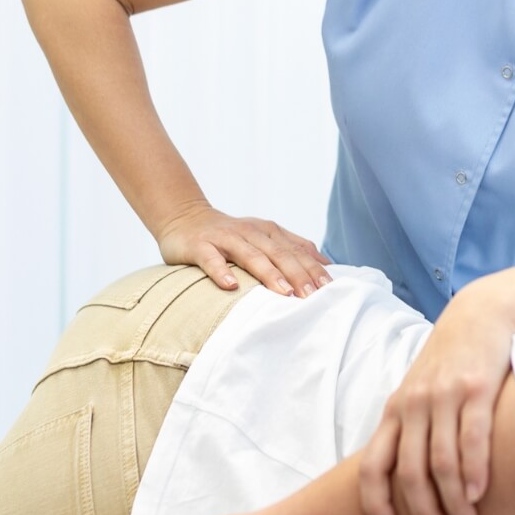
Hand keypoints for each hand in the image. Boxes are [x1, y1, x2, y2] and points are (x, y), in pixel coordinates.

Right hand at [156, 203, 332, 296]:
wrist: (185, 217)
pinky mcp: (200, 246)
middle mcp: (250, 232)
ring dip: (269, 274)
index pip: (296, 251)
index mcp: (269, 232)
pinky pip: (211, 260)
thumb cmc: (231, 236)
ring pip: (251, 256)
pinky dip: (220, 272)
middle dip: (298, 275)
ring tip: (285, 292)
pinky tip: (231, 287)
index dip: (313, 269)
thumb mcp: (265, 237)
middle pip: (279, 254)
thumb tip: (326, 264)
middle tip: (312, 296)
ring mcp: (225, 238)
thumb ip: (294, 248)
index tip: (329, 289)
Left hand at [359, 282, 514, 514]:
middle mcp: (414, 406)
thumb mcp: (421, 392)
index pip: (373, 465)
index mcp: (395, 411)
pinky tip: (480, 494)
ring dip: (453, 501)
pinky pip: (472, 439)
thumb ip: (412, 429)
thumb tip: (406, 478)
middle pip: (409, 473)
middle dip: (422, 513)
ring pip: (441, 462)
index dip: (374, 503)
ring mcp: (444, 397)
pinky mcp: (476, 389)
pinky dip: (474, 471)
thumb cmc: (452, 362)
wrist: (481, 315)